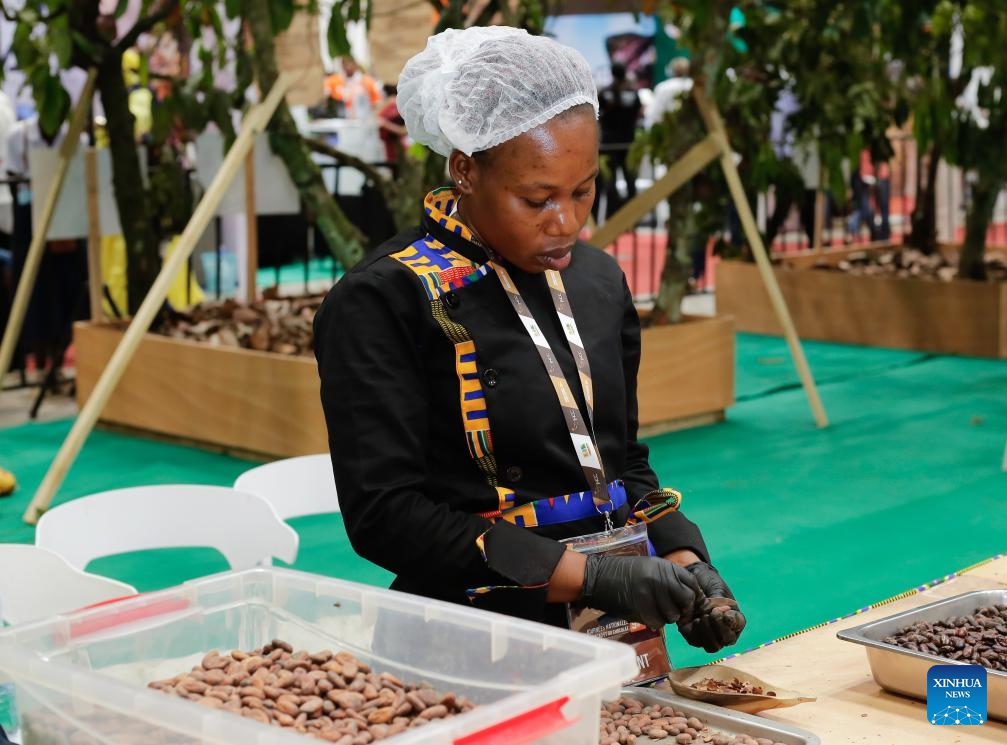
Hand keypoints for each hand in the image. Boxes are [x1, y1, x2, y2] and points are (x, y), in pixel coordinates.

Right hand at [581, 554, 703, 629]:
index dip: (694, 595)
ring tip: (655, 611)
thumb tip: (689, 595)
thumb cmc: (623, 572)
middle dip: (683, 609)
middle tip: (673, 611)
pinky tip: (646, 615)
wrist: (597, 576)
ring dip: (667, 617)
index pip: (692, 583)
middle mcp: (661, 578)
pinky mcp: (641, 607)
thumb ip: (668, 578)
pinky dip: (654, 623)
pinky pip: (658, 623)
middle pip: (686, 599)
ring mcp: (652, 593)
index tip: (687, 603)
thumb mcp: (649, 566)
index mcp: (664, 566)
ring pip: (673, 615)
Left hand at [676, 561, 746, 651]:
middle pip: (727, 640)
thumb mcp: (717, 589)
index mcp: (734, 618)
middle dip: (721, 628)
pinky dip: (695, 632)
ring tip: (704, 617)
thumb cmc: (708, 583)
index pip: (738, 624)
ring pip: (712, 646)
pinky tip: (694, 620)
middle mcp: (723, 630)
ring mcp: (708, 635)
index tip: (726, 610)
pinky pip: (695, 641)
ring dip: (708, 633)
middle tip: (714, 613)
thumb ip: (720, 603)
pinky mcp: (692, 635)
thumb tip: (718, 616)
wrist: (692, 578)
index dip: (733, 620)